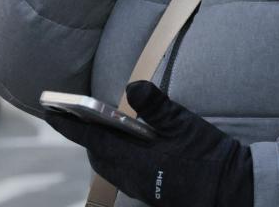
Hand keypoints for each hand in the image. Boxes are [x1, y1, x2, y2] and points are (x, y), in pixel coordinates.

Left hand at [45, 81, 252, 206]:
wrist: (227, 188)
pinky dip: (117, 157)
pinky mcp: (149, 190)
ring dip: (102, 147)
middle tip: (79, 116)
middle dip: (86, 135)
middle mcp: (129, 176)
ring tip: (103, 129)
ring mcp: (139, 186)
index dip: (70, 125)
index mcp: (133, 159)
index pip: (92, 138)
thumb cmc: (206, 156)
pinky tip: (131, 147)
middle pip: (98, 155)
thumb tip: (132, 87)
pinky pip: (122, 173)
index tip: (51, 111)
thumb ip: (156, 106)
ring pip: (109, 165)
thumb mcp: (184, 124)